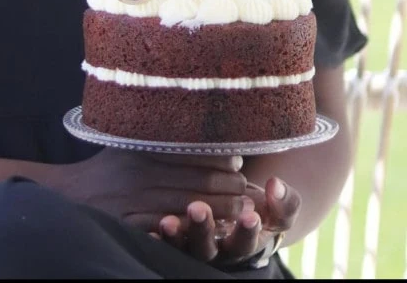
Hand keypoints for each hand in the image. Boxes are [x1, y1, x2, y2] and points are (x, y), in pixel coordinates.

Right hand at [53, 149, 247, 233]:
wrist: (72, 194)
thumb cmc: (107, 168)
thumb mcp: (128, 143)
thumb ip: (156, 137)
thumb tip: (197, 127)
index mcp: (142, 149)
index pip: (190, 153)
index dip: (217, 158)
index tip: (236, 161)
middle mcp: (140, 173)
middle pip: (194, 179)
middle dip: (225, 184)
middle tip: (244, 186)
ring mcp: (136, 200)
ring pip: (188, 203)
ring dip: (219, 207)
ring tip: (241, 206)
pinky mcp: (131, 223)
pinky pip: (170, 226)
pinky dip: (194, 226)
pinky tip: (212, 226)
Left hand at [155, 177, 300, 266]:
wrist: (235, 212)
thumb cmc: (257, 209)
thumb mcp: (277, 210)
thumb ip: (285, 201)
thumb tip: (276, 185)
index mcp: (242, 244)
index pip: (246, 242)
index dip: (248, 230)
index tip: (251, 215)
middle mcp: (216, 249)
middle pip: (209, 247)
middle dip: (203, 229)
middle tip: (199, 208)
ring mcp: (192, 246)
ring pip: (183, 247)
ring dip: (176, 235)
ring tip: (168, 221)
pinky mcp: (173, 238)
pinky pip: (163, 244)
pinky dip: (156, 238)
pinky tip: (150, 229)